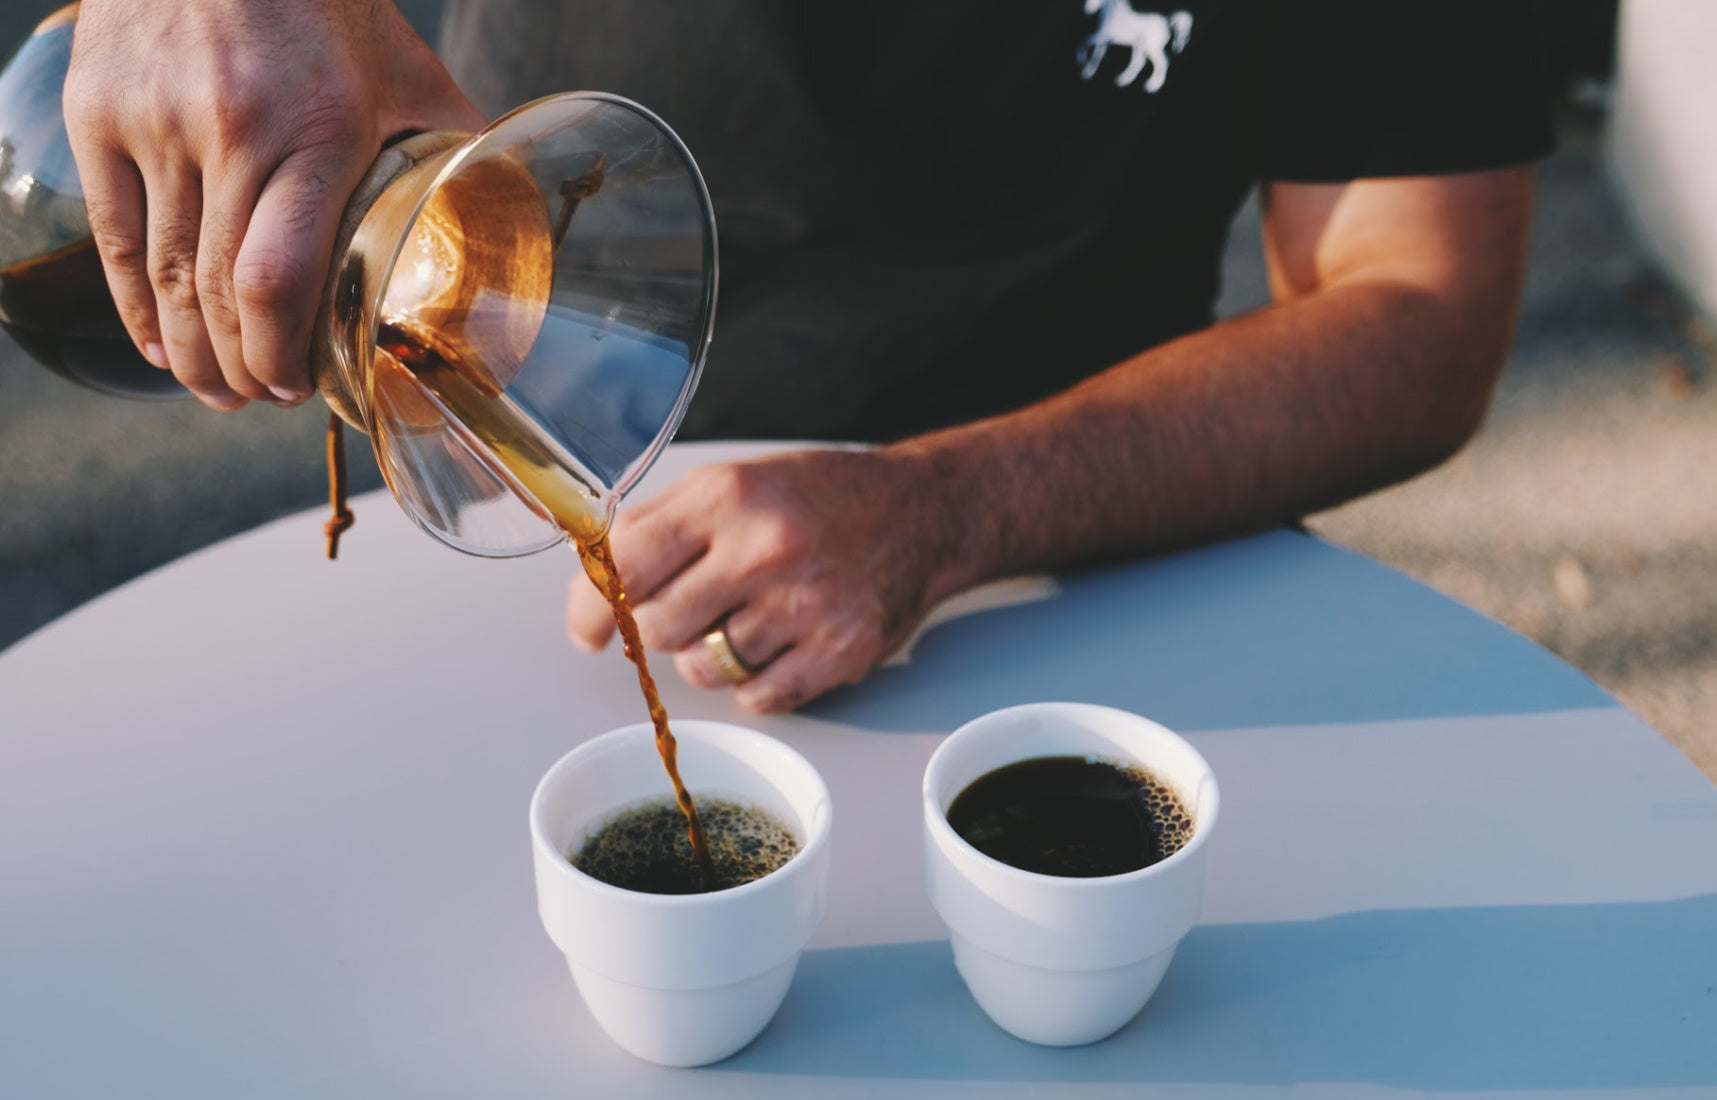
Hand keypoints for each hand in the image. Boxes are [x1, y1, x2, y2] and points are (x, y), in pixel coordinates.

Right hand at [63, 0, 484, 410]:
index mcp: (319, 129)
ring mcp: (155, 122)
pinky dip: (133, 306)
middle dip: (240, 368)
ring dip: (188, 352)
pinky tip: (160, 345)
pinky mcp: (98, 112)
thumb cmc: (326, 3)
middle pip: (219, 292)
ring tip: (215, 389)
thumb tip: (505, 218)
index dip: (281, 353)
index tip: (298, 389)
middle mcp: (230, 130)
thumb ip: (449, 148)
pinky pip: (113, 237)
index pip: (280, 276)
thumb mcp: (405, 72)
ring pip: (164, 276)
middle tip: (260, 399)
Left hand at [565, 449, 967, 712]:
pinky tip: (780, 645)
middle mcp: (766, 549)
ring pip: (704, 670)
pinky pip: (757, 698)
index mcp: (728, 498)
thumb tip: (594, 586)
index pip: (627, 562)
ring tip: (747, 620)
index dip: (592, 604)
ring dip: (711, 656)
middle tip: (692, 610)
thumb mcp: (735, 482)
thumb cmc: (819, 498)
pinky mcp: (840, 652)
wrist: (924, 511)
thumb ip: (660, 527)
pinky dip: (756, 683)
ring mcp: (806, 605)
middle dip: (662, 628)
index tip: (587, 631)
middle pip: (659, 627)